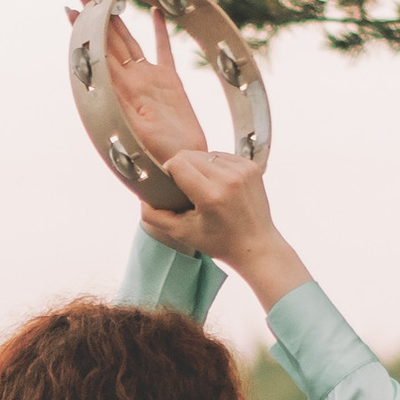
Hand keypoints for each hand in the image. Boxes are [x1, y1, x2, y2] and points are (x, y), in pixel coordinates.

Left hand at [97, 1, 203, 172]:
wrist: (183, 168)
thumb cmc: (159, 159)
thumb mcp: (137, 133)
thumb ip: (121, 108)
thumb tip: (105, 84)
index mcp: (122, 90)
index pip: (97, 52)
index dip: (84, 30)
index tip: (71, 8)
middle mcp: (132, 80)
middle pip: (108, 39)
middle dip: (94, 14)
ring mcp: (151, 79)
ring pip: (129, 40)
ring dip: (117, 17)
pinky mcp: (171, 82)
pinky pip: (164, 50)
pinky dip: (160, 31)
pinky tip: (156, 11)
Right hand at [152, 146, 311, 310]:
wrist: (256, 245)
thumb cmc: (219, 242)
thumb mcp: (182, 234)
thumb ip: (155, 216)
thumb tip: (142, 198)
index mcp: (211, 195)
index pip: (179, 162)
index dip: (169, 171)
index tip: (170, 184)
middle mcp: (229, 178)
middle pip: (190, 155)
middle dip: (182, 168)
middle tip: (184, 188)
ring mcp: (243, 170)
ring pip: (206, 154)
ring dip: (199, 166)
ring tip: (202, 187)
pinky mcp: (251, 166)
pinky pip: (222, 156)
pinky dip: (215, 166)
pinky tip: (217, 184)